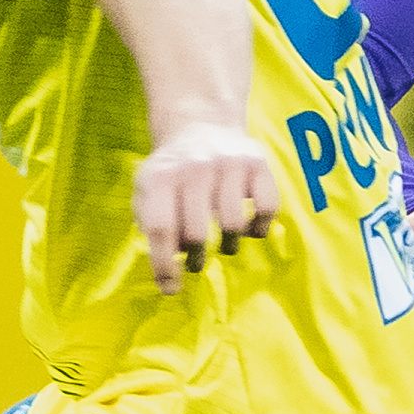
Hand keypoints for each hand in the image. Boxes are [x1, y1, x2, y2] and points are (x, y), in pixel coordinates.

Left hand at [134, 121, 279, 293]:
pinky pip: (265, 209)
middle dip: (196, 259)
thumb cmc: (172, 174)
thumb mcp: (147, 192)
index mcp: (159, 177)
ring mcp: (228, 163)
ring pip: (232, 225)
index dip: (165, 265)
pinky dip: (258, 228)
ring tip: (224, 246)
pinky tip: (248, 229)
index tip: (172, 288)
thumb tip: (168, 278)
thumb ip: (152, 229)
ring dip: (228, 246)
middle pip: (196, 233)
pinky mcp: (258, 163)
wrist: (201, 125)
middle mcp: (194, 168)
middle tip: (197, 263)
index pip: (160, 229)